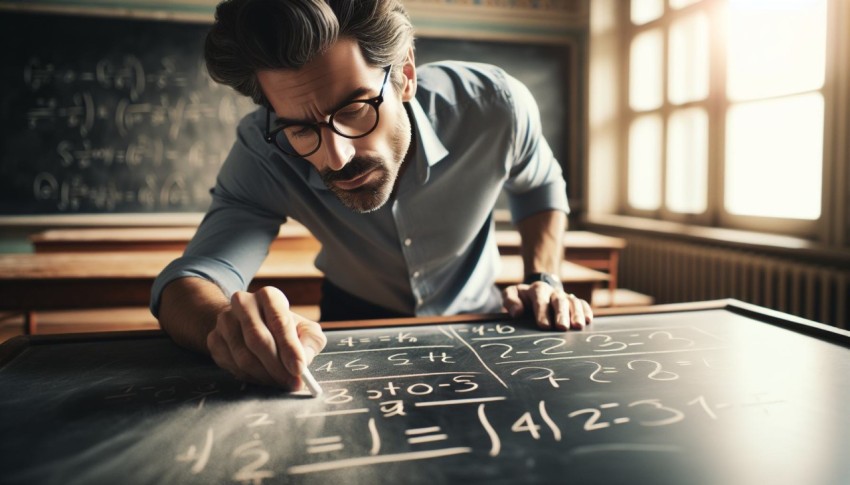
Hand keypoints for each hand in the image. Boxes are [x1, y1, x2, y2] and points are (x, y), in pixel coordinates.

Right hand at [205, 286, 326, 388]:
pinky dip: (251, 378)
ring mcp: (225, 321)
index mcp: (269, 296)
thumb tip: (303, 359)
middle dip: (278, 367)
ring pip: (243, 357)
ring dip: (265, 376)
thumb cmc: (282, 328)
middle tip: (292, 384)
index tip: (299, 369)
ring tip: (281, 383)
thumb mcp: (304, 329)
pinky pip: (232, 366)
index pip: (279, 321)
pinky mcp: (214, 339)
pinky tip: (264, 379)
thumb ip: (310, 341)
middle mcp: (243, 303)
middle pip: (258, 339)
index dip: (290, 347)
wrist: (246, 323)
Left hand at [502, 283, 592, 330]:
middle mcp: (553, 292)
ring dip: (576, 314)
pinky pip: (582, 304)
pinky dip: (586, 311)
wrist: (538, 290)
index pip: (540, 300)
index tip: (544, 326)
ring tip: (578, 326)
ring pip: (573, 302)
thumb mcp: (512, 294)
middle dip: (561, 315)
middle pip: (559, 301)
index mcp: (537, 290)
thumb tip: (516, 312)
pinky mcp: (574, 302)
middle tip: (562, 328)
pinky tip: (588, 320)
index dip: (543, 313)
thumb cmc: (523, 298)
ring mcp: (565, 296)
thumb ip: (510, 301)